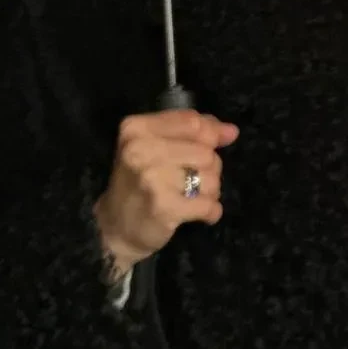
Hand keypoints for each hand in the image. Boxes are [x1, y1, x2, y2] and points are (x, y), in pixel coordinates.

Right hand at [94, 110, 238, 276]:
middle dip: (208, 168)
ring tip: (191, 197)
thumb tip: (231, 131)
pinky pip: (209, 204)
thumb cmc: (139, 181)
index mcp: (136, 128)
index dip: (211, 133)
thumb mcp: (155, 146)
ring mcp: (151, 179)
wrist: (116, 227)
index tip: (215, 144)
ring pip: (210, 177)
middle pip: (205, 150)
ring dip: (209, 191)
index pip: (191, 121)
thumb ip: (192, 132)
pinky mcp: (164, 207)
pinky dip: (211, 211)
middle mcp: (140, 149)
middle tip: (191, 181)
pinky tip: (201, 214)